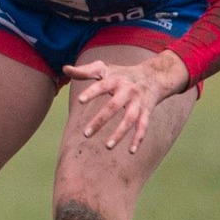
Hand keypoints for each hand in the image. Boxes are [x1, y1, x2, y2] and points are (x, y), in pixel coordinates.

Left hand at [63, 53, 190, 152]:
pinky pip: (143, 126)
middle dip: (100, 121)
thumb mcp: (104, 68)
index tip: (79, 100)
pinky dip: (139, 138)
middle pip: (114, 106)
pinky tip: (132, 151)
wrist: (155, 75)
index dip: (91, 92)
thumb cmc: (122, 73)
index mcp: (116, 80)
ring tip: (107, 147)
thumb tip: (65, 68)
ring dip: (120, 134)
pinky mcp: (146, 111)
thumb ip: (84, 71)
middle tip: (86, 134)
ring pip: (130, 119)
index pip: (102, 86)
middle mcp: (128, 91)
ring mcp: (138, 102)